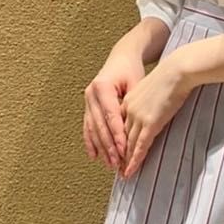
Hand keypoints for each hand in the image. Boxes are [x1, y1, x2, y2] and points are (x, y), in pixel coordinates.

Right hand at [83, 51, 145, 169]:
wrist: (122, 58)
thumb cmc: (131, 70)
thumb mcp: (136, 84)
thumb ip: (133, 105)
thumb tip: (133, 128)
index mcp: (103, 86)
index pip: (111, 116)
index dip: (117, 135)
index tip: (124, 150)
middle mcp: (91, 93)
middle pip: (100, 126)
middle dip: (109, 147)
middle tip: (117, 163)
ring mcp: (87, 100)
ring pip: (93, 129)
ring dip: (101, 148)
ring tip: (109, 164)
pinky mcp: (88, 106)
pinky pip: (88, 127)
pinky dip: (91, 142)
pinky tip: (94, 156)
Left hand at [119, 55, 194, 178]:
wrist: (177, 70)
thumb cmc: (173, 77)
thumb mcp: (156, 89)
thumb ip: (152, 102)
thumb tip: (156, 110)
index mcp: (130, 100)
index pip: (121, 125)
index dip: (119, 141)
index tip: (117, 152)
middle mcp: (130, 109)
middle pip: (122, 137)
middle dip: (118, 154)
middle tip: (117, 169)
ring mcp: (138, 116)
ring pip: (128, 144)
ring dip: (125, 161)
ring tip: (124, 175)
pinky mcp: (149, 123)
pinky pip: (139, 146)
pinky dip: (134, 160)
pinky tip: (130, 170)